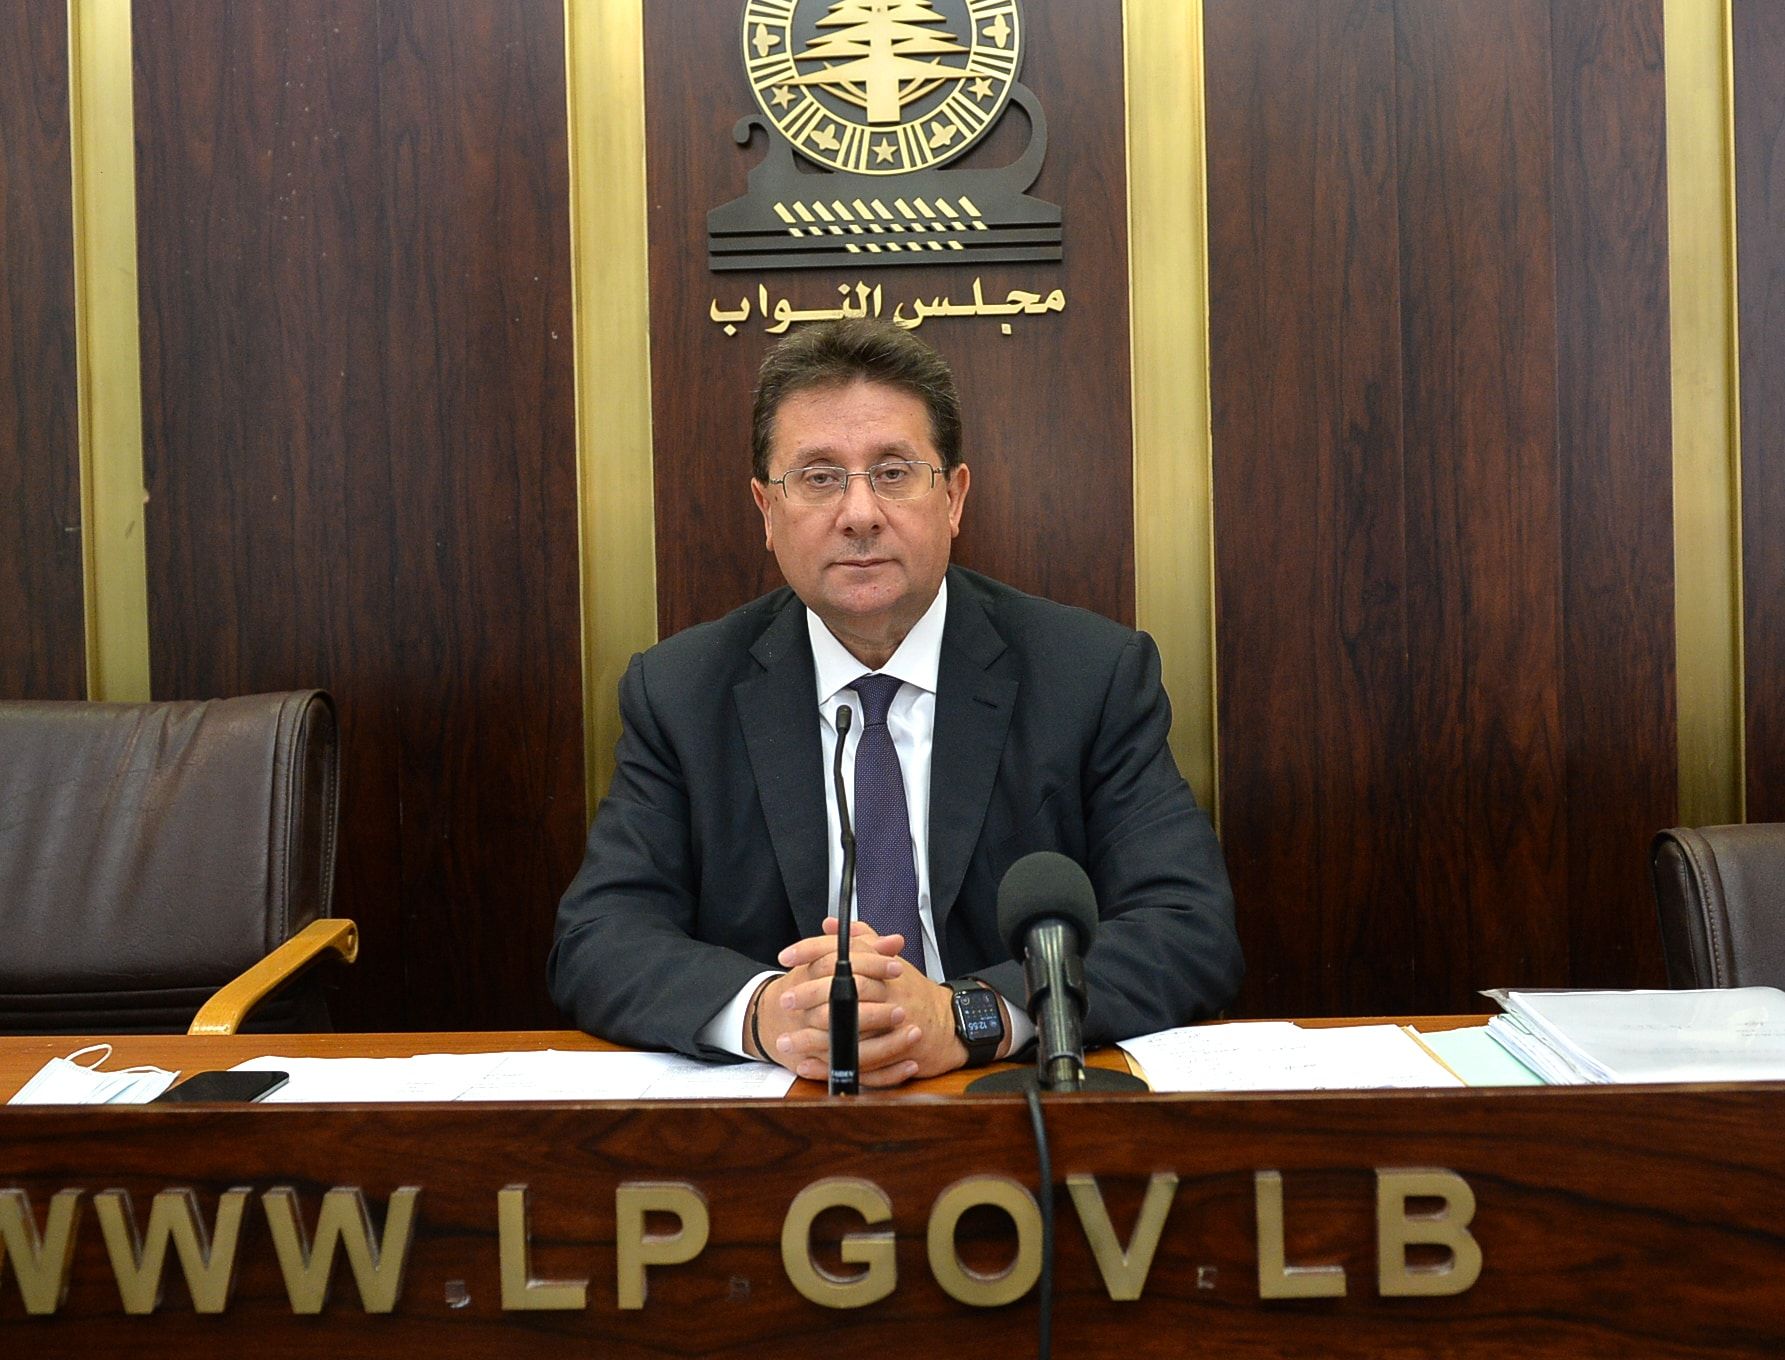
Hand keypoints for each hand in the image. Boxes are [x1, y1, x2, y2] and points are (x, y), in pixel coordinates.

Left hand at [767, 919, 970, 1086]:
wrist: (949, 1024)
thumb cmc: (914, 993)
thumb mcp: (889, 959)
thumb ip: (860, 939)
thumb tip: (830, 925)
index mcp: (881, 966)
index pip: (842, 951)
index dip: (810, 951)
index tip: (785, 956)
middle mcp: (885, 992)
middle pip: (844, 988)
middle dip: (810, 994)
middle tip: (785, 999)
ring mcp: (889, 1023)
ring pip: (847, 1028)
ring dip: (812, 1037)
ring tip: (785, 1040)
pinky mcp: (890, 1052)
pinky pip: (855, 1060)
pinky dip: (830, 1063)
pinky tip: (807, 1064)